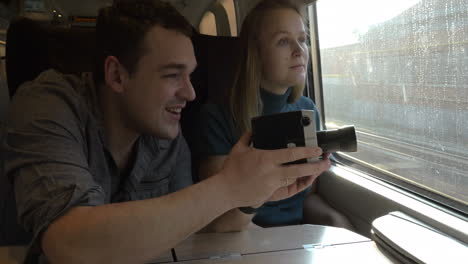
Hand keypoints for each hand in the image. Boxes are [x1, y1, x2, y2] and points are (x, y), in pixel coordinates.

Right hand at [216, 132, 330, 207]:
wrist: (225, 190)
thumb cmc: (231, 170)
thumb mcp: (238, 149)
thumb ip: (247, 137)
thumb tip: (253, 129)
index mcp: (266, 159)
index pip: (291, 154)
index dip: (307, 151)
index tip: (317, 149)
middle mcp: (272, 172)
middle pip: (299, 169)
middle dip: (316, 166)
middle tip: (327, 162)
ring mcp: (272, 184)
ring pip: (294, 179)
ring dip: (307, 175)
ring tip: (318, 170)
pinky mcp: (270, 194)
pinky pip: (285, 187)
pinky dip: (294, 183)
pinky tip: (302, 179)